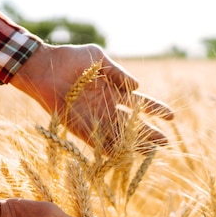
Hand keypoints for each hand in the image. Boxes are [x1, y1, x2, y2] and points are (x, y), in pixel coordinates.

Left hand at [10, 42, 173, 153]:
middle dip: (149, 133)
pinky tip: (122, 158)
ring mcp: (94, 119)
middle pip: (132, 124)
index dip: (155, 109)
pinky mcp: (79, 127)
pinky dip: (109, 150)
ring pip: (118, 135)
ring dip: (133, 145)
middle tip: (166, 143)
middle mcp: (106, 108)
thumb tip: (138, 86)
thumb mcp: (98, 58)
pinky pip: (97, 141)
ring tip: (150, 153)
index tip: (171, 116)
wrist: (44, 67)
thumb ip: (117, 71)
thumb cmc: (70, 59)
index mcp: (113, 91)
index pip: (139, 103)